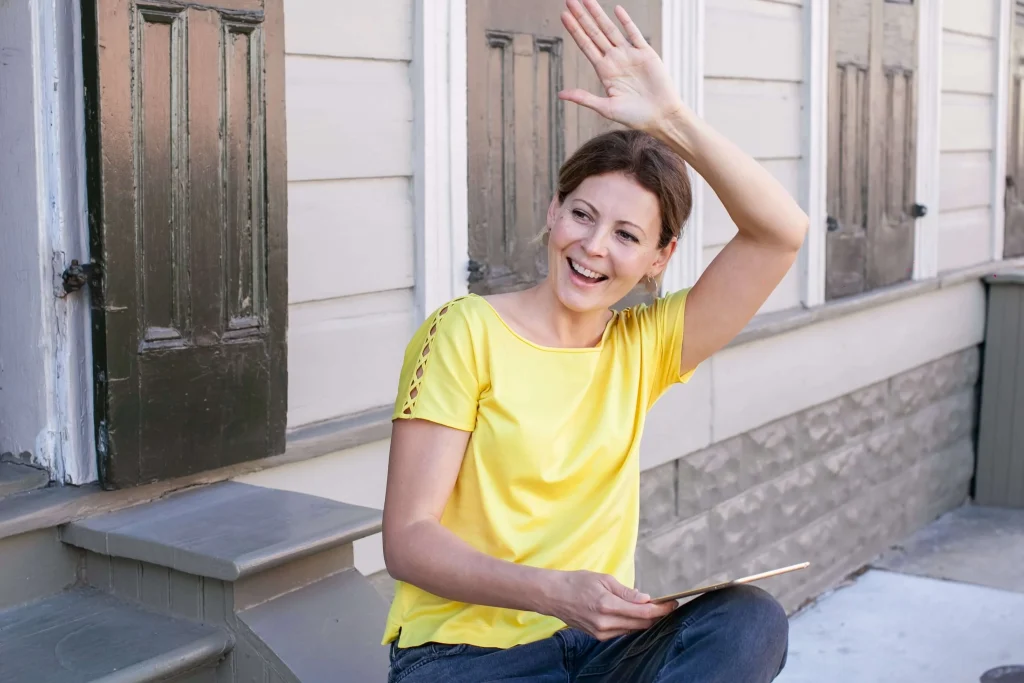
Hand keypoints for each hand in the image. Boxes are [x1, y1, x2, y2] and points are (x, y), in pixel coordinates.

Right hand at [544, 569, 676, 640]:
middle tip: (666, 605)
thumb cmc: (577, 582)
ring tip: (651, 608)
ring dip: (644, 621)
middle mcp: (605, 623)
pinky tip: (633, 615)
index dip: (661, 609)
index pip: (642, 612)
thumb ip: (626, 592)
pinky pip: (621, 632)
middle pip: (641, 624)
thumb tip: (646, 599)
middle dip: (656, 615)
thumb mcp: (603, 579)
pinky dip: (630, 624)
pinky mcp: (598, 636)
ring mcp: (601, 633)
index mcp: (607, 605)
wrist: (553, 595)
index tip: (673, 604)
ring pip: (632, 630)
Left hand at [559, 0, 687, 134]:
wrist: (661, 116)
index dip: (575, 31)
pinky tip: (617, 10)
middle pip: (594, 33)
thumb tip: (560, 94)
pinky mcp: (646, 54)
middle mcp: (615, 60)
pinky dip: (626, 21)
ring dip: (599, 14)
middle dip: (582, 17)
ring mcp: (630, 55)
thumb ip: (584, 98)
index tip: (564, 16)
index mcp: (604, 71)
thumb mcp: (606, 107)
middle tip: (569, 0)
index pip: (585, 45)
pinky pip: (634, 34)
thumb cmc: (635, 117)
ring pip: (611, 29)